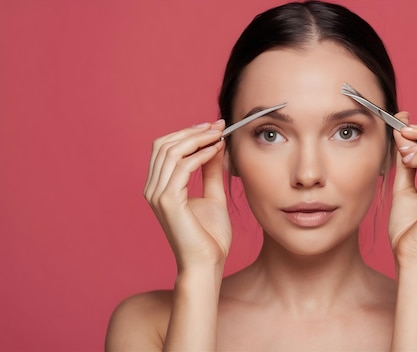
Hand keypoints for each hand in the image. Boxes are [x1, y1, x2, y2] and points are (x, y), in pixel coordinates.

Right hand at [144, 120, 231, 270]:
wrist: (208, 264)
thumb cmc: (210, 237)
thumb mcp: (213, 195)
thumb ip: (210, 172)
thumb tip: (215, 146)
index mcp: (160, 187)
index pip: (165, 148)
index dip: (188, 133)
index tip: (213, 126)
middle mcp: (153, 188)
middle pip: (164, 144)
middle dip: (192, 131)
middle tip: (218, 125)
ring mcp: (157, 195)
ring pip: (171, 151)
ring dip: (197, 139)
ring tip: (219, 135)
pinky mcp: (167, 201)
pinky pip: (182, 167)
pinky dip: (200, 154)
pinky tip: (216, 150)